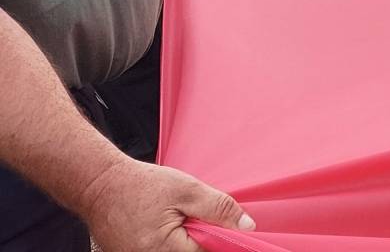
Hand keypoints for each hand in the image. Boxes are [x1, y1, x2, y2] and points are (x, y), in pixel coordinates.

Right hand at [81, 155, 253, 251]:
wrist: (99, 185)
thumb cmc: (140, 185)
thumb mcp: (187, 190)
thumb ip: (218, 208)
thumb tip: (247, 227)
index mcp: (165, 250)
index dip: (218, 236)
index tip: (214, 221)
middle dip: (199, 236)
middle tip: (186, 214)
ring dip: (184, 238)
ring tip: (172, 217)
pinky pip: (162, 251)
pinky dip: (169, 240)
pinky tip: (161, 224)